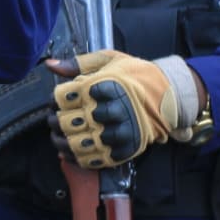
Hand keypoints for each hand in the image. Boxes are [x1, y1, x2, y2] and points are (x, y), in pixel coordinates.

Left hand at [49, 51, 203, 169]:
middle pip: (71, 122)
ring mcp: (121, 132)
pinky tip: (71, 151)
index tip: (56, 101)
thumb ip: (79, 64)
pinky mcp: (126, 149)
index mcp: (107, 85)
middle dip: (57, 122)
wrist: (168, 96)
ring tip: (59, 137)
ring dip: (64, 142)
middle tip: (54, 119)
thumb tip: (51, 65)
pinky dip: (79, 158)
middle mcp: (114, 109)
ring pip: (81, 144)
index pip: (68, 97)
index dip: (57, 101)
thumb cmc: (136, 75)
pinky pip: (96, 159)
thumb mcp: (109, 60)